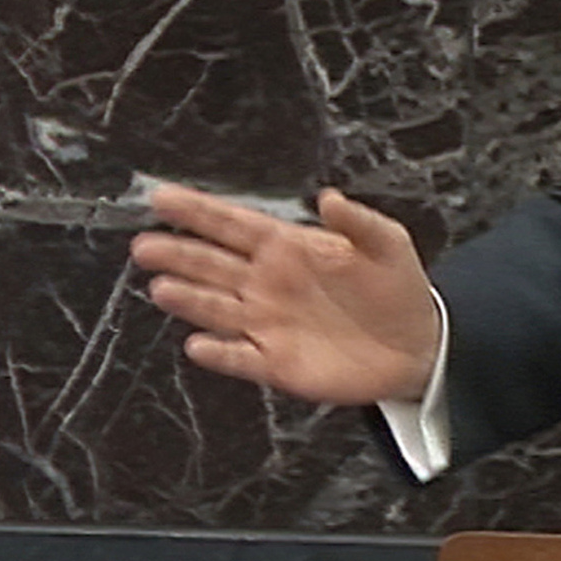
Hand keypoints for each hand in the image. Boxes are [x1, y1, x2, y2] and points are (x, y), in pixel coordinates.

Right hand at [130, 183, 440, 405]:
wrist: (416, 343)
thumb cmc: (397, 286)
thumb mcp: (387, 243)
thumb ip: (358, 222)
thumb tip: (328, 197)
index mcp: (290, 248)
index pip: (235, 225)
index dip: (198, 211)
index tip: (161, 197)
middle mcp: (268, 283)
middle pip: (213, 264)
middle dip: (178, 254)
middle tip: (144, 245)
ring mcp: (268, 323)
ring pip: (217, 308)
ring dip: (190, 300)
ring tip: (162, 287)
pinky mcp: (276, 362)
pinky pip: (240, 357)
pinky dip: (220, 353)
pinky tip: (200, 345)